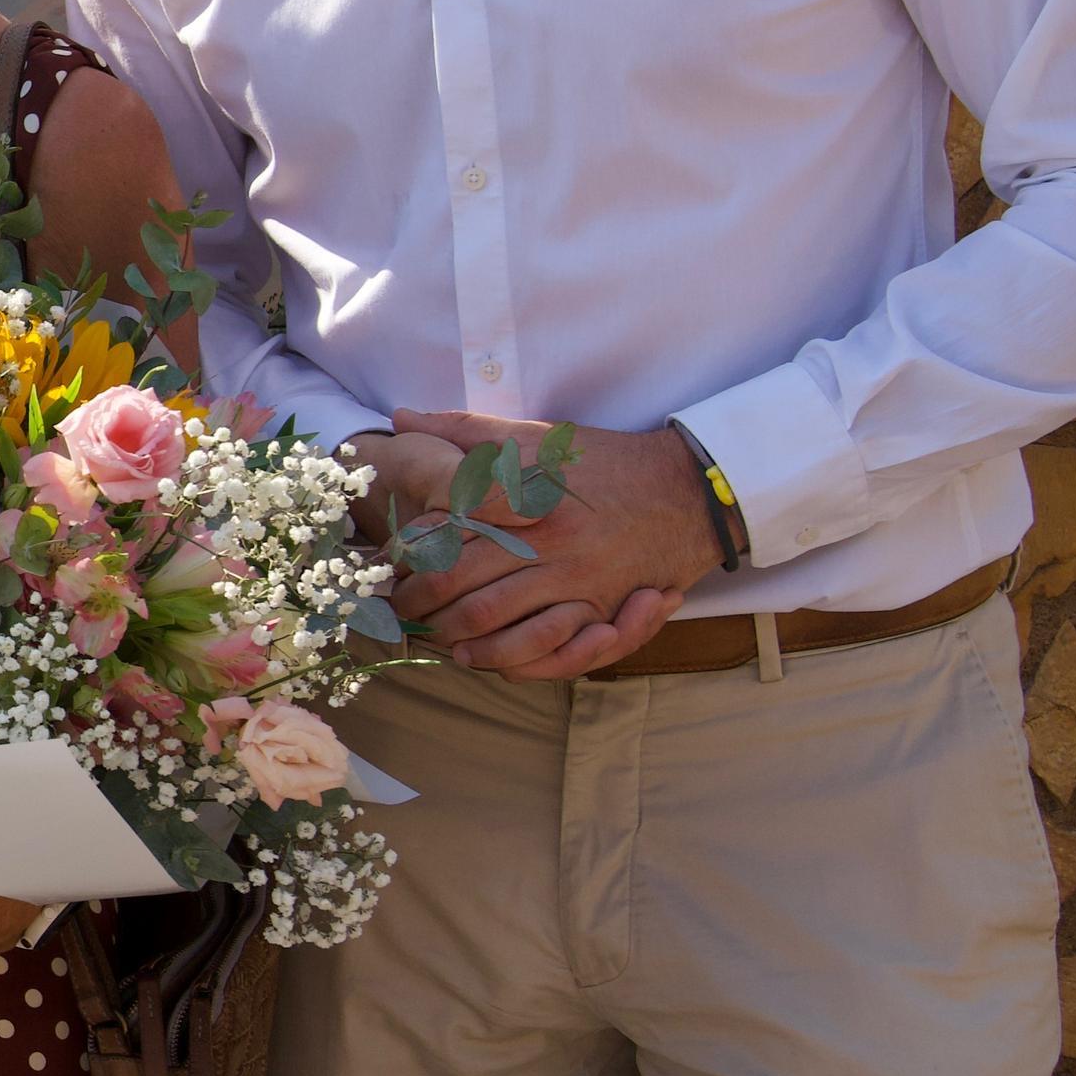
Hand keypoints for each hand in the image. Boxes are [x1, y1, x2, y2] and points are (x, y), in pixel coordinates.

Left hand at [378, 410, 716, 680]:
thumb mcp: (537, 436)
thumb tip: (404, 417)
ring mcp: (573, 580)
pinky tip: (477, 656)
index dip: (407, 551)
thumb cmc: (604, 462)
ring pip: (491, 620)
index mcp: (522, 495)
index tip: (388, 561)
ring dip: (450, 634)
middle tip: (394, 608)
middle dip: (416, 600)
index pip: (443, 530)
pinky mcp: (599, 610)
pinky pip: (541, 649)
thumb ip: (468, 430)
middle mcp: (544, 541)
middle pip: (456, 581)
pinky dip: (502, 658)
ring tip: (428, 635)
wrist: (687, 490)